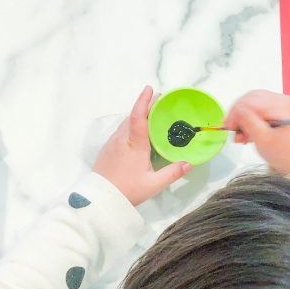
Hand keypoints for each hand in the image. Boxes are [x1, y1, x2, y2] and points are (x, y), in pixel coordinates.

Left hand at [93, 86, 191, 205]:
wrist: (100, 199)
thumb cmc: (127, 190)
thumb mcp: (153, 184)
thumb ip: (172, 173)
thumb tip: (189, 163)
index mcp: (134, 143)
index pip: (139, 116)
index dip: (144, 101)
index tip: (150, 89)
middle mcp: (122, 139)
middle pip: (133, 116)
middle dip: (145, 106)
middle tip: (159, 100)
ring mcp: (112, 143)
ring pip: (125, 123)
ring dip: (137, 115)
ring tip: (151, 114)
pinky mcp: (107, 149)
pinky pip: (121, 131)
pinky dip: (131, 125)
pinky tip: (137, 132)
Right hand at [224, 90, 289, 173]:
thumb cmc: (287, 154)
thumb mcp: (264, 140)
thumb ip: (248, 122)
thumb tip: (235, 111)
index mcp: (281, 106)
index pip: (250, 101)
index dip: (235, 113)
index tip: (228, 128)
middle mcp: (282, 100)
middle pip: (251, 99)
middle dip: (238, 115)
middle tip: (234, 132)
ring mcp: (282, 103)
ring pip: (253, 103)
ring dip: (243, 117)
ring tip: (241, 135)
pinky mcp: (280, 110)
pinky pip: (259, 108)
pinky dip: (250, 118)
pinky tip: (248, 131)